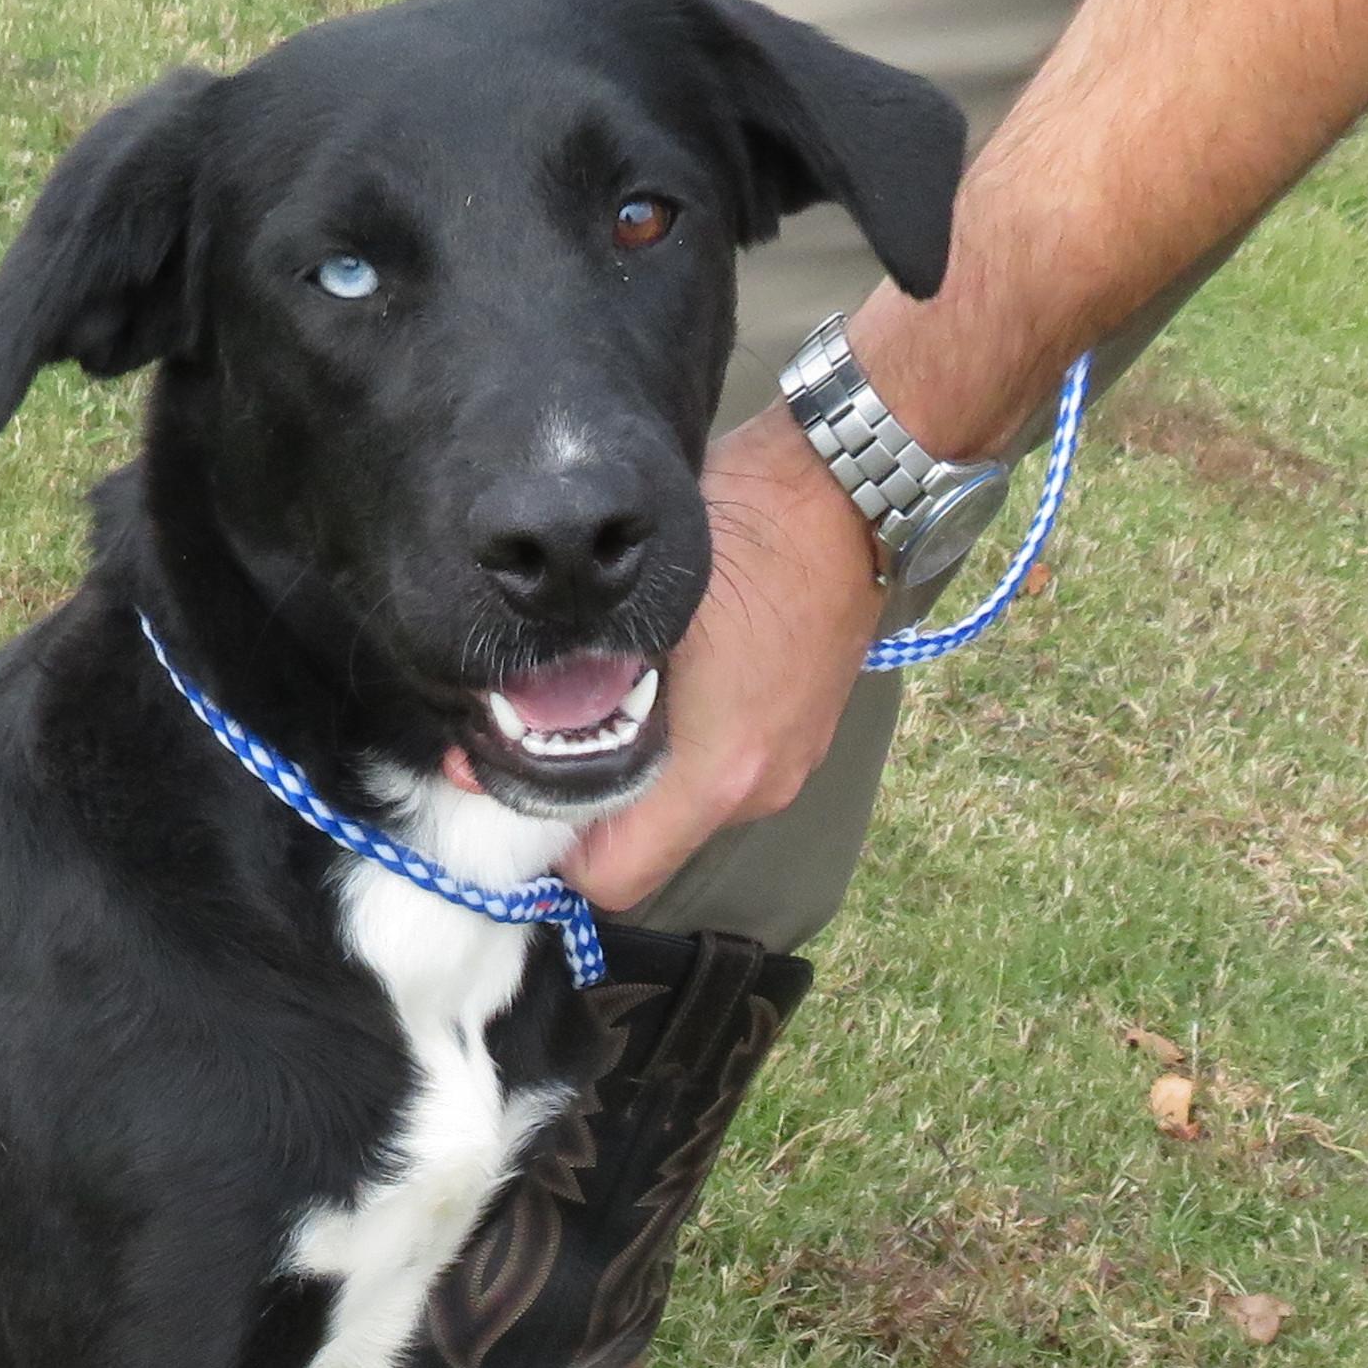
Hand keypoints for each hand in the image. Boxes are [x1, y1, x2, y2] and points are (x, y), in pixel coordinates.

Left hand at [565, 405, 883, 911]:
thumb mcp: (638, 614)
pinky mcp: (804, 732)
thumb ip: (578, 693)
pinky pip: (726, 769)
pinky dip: (686, 750)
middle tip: (544, 738)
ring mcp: (791, 764)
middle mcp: (759, 790)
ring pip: (685, 808)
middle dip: (592, 808)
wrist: (853, 487)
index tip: (519, 787)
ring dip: (640, 776)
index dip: (554, 852)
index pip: (613, 880)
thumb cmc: (744, 536)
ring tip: (601, 706)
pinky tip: (661, 689)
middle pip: (648, 846)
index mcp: (716, 777)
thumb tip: (514, 728)